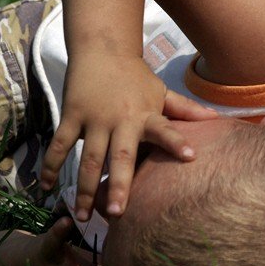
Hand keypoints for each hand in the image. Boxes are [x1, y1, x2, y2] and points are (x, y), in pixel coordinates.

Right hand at [40, 52, 215, 220]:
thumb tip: (217, 120)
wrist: (101, 49)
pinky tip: (47, 188)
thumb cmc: (134, 76)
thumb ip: (184, 109)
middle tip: (118, 214)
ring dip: (84, 188)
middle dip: (118, 185)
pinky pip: (59, 145)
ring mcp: (93, 119)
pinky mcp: (71, 116)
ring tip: (81, 216)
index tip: (190, 157)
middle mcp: (119, 120)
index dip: (176, 142)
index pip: (164, 129)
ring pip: (87, 158)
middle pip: (119, 156)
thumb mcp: (160, 91)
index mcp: (144, 115)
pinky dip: (51, 166)